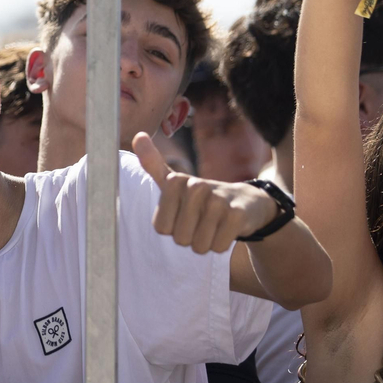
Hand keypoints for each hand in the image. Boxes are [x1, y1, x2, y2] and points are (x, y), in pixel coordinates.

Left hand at [134, 133, 275, 253]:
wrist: (245, 201)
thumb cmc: (201, 197)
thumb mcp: (175, 182)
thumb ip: (152, 164)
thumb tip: (138, 135)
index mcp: (175, 181)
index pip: (161, 228)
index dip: (172, 228)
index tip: (181, 215)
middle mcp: (196, 187)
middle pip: (180, 238)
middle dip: (190, 237)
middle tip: (200, 222)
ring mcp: (217, 200)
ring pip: (199, 245)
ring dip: (206, 242)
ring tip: (213, 225)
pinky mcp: (236, 215)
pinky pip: (218, 246)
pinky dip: (221, 244)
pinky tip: (227, 229)